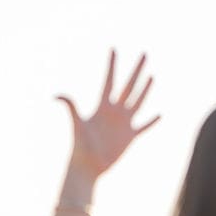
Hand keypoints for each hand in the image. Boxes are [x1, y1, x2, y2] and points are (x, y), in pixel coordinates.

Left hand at [57, 50, 158, 178]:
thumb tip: (55, 95)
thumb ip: (70, 107)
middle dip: (136, 70)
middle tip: (144, 54)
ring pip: (138, 102)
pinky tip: (159, 114)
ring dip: (145, 89)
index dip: (111, 65)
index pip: (109, 80)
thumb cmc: (79, 147)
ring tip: (151, 76)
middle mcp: (114, 112)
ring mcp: (123, 124)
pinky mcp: (130, 137)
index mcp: (102, 107)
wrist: (87, 167)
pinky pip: (144, 127)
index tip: (113, 49)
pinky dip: (152, 121)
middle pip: (128, 86)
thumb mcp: (76, 124)